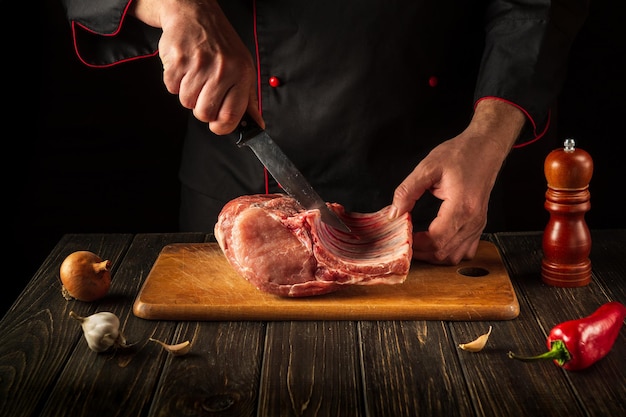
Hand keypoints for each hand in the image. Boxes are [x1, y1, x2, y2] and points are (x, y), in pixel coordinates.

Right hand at [131, 0, 262, 133]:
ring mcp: (199, 64)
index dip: (221, 126)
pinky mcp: (177, 60)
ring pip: (186, 102)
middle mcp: (222, 69)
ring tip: (195, 76)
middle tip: (204, 93)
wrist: (196, 13)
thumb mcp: (243, 68)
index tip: (218, 124)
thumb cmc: (222, 45)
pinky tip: (185, 68)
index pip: (231, 116)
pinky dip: (175, 83)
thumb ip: (248, 99)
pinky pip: (171, 89)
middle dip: (202, 110)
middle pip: (205, 114)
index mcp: (241, 74)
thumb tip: (256, 125)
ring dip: (188, 94)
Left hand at [389, 99, 525, 264]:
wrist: (485, 148)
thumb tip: (394, 213)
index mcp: (462, 207)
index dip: (415, 244)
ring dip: (433, 255)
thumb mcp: (428, 167)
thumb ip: (408, 191)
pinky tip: (434, 241)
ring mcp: (478, 225)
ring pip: (454, 256)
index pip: (436, 240)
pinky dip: (448, 252)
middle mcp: (473, 221)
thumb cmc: (460, 154)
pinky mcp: (479, 225)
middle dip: (421, 253)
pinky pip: (464, 250)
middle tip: (404, 242)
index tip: (401, 237)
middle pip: (444, 253)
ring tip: (416, 243)